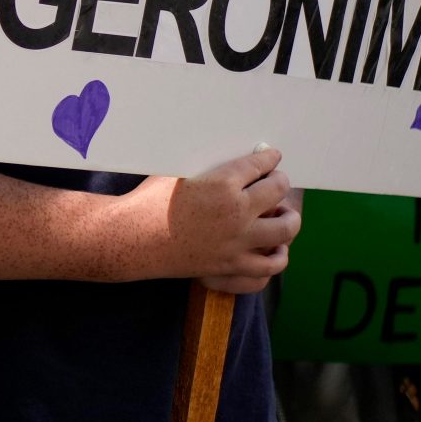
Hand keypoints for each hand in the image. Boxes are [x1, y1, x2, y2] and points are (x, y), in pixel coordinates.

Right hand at [139, 146, 298, 292]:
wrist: (131, 240)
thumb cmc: (149, 201)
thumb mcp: (177, 171)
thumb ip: (208, 165)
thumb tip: (231, 159)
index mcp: (222, 184)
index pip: (260, 164)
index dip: (269, 158)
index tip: (271, 156)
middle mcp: (236, 213)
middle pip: (278, 191)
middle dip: (280, 181)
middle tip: (276, 180)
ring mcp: (237, 242)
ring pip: (285, 228)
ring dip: (289, 217)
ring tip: (283, 214)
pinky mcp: (232, 265)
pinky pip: (271, 265)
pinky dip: (279, 255)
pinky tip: (275, 246)